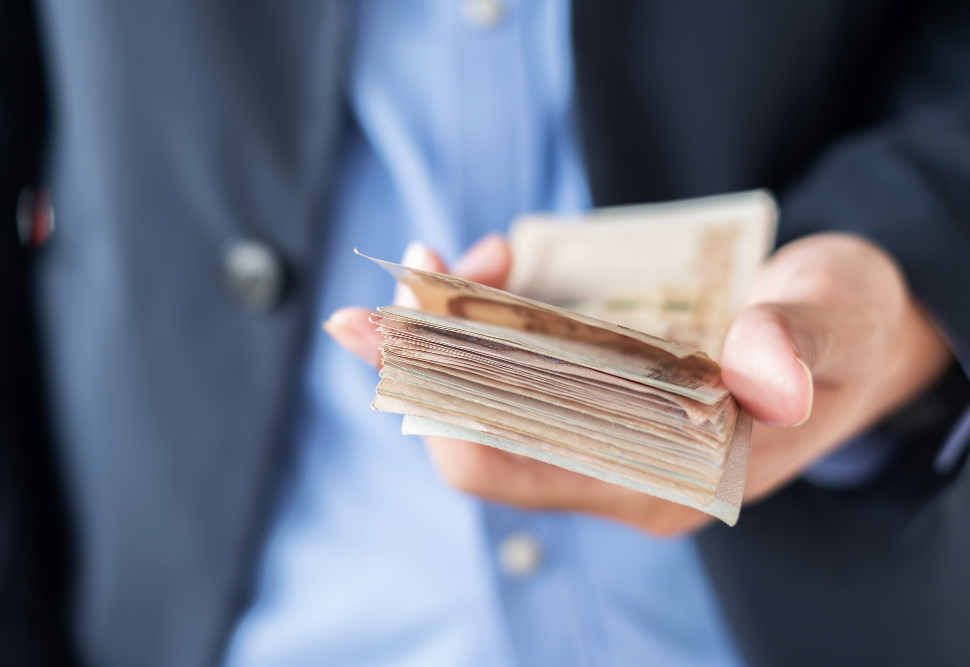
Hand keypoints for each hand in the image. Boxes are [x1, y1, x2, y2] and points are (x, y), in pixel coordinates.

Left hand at [324, 233, 951, 535]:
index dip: (445, 397)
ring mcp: (607, 436)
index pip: (517, 462)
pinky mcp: (605, 396)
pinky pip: (522, 371)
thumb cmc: (846, 331)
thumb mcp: (840, 317)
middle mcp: (621, 470)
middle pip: (484, 433)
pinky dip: (494, 320)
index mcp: (669, 479)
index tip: (404, 321)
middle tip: (392, 286)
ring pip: (494, 401)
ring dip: (454, 333)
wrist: (854, 335)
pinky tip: (500, 267)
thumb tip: (758, 371)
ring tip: (457, 259)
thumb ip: (801, 340)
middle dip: (425, 360)